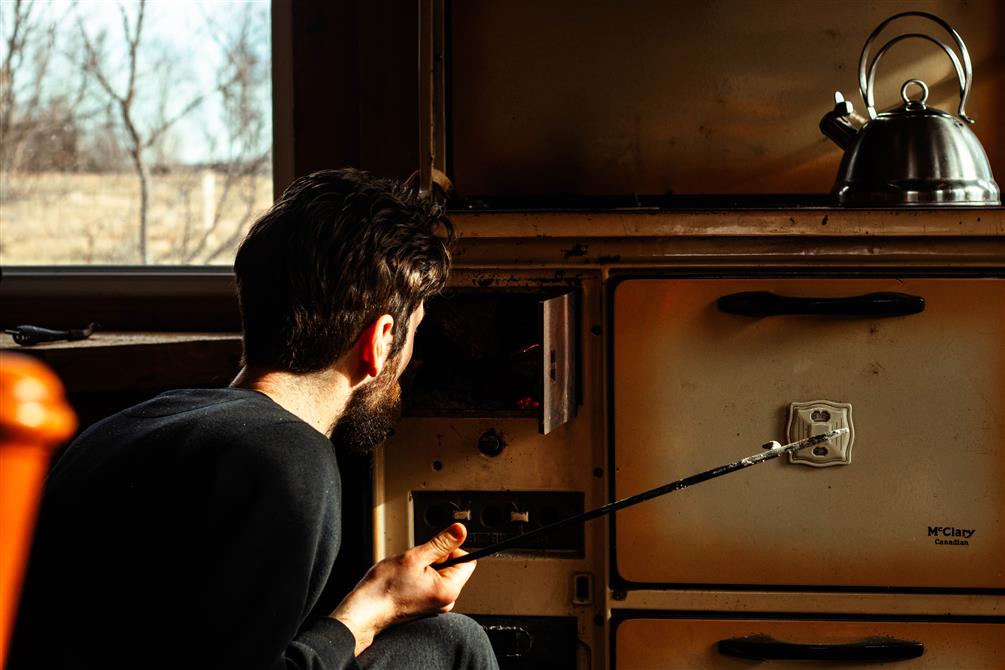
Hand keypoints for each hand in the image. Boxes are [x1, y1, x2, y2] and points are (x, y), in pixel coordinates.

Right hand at [331, 522, 476, 655]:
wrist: (365, 610)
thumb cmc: (384, 589)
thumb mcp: (415, 557)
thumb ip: (441, 543)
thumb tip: (460, 531)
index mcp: (449, 590)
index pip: (467, 561)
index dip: (450, 550)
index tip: (432, 551)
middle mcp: (446, 600)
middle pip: (453, 567)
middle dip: (435, 559)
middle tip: (415, 564)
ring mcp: (436, 604)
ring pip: (440, 573)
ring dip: (425, 568)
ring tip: (407, 574)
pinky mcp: (426, 605)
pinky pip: (430, 583)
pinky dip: (420, 577)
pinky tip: (405, 581)